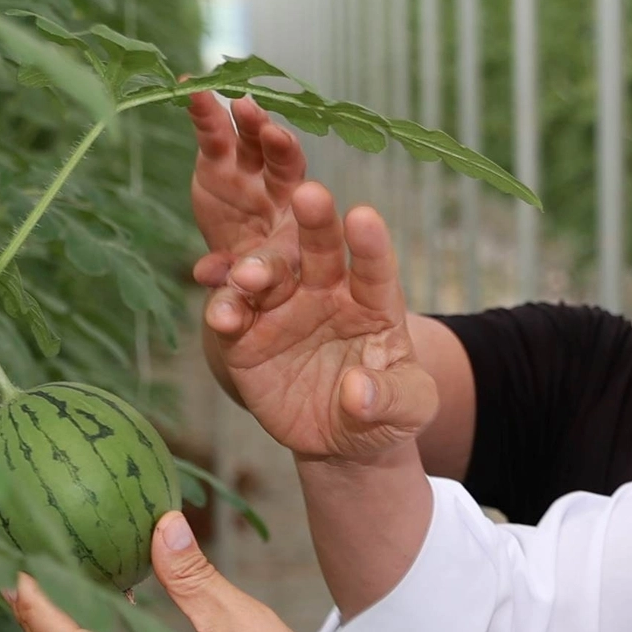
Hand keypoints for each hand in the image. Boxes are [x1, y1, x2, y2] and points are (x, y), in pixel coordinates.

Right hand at [181, 92, 434, 467]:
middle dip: (314, 221)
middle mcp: (326, 292)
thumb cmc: (387, 412)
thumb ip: (392, 397)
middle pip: (320, 250)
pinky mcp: (246, 337)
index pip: (374, 267)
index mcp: (374, 299)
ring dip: (257, 269)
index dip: (369, 243)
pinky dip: (224, 311)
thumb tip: (356, 392)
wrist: (339, 438)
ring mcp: (283, 310)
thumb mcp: (409, 409)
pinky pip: (232, 317)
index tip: (363, 217)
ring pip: (267, 276)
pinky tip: (222, 315)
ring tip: (249, 276)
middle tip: (308, 193)